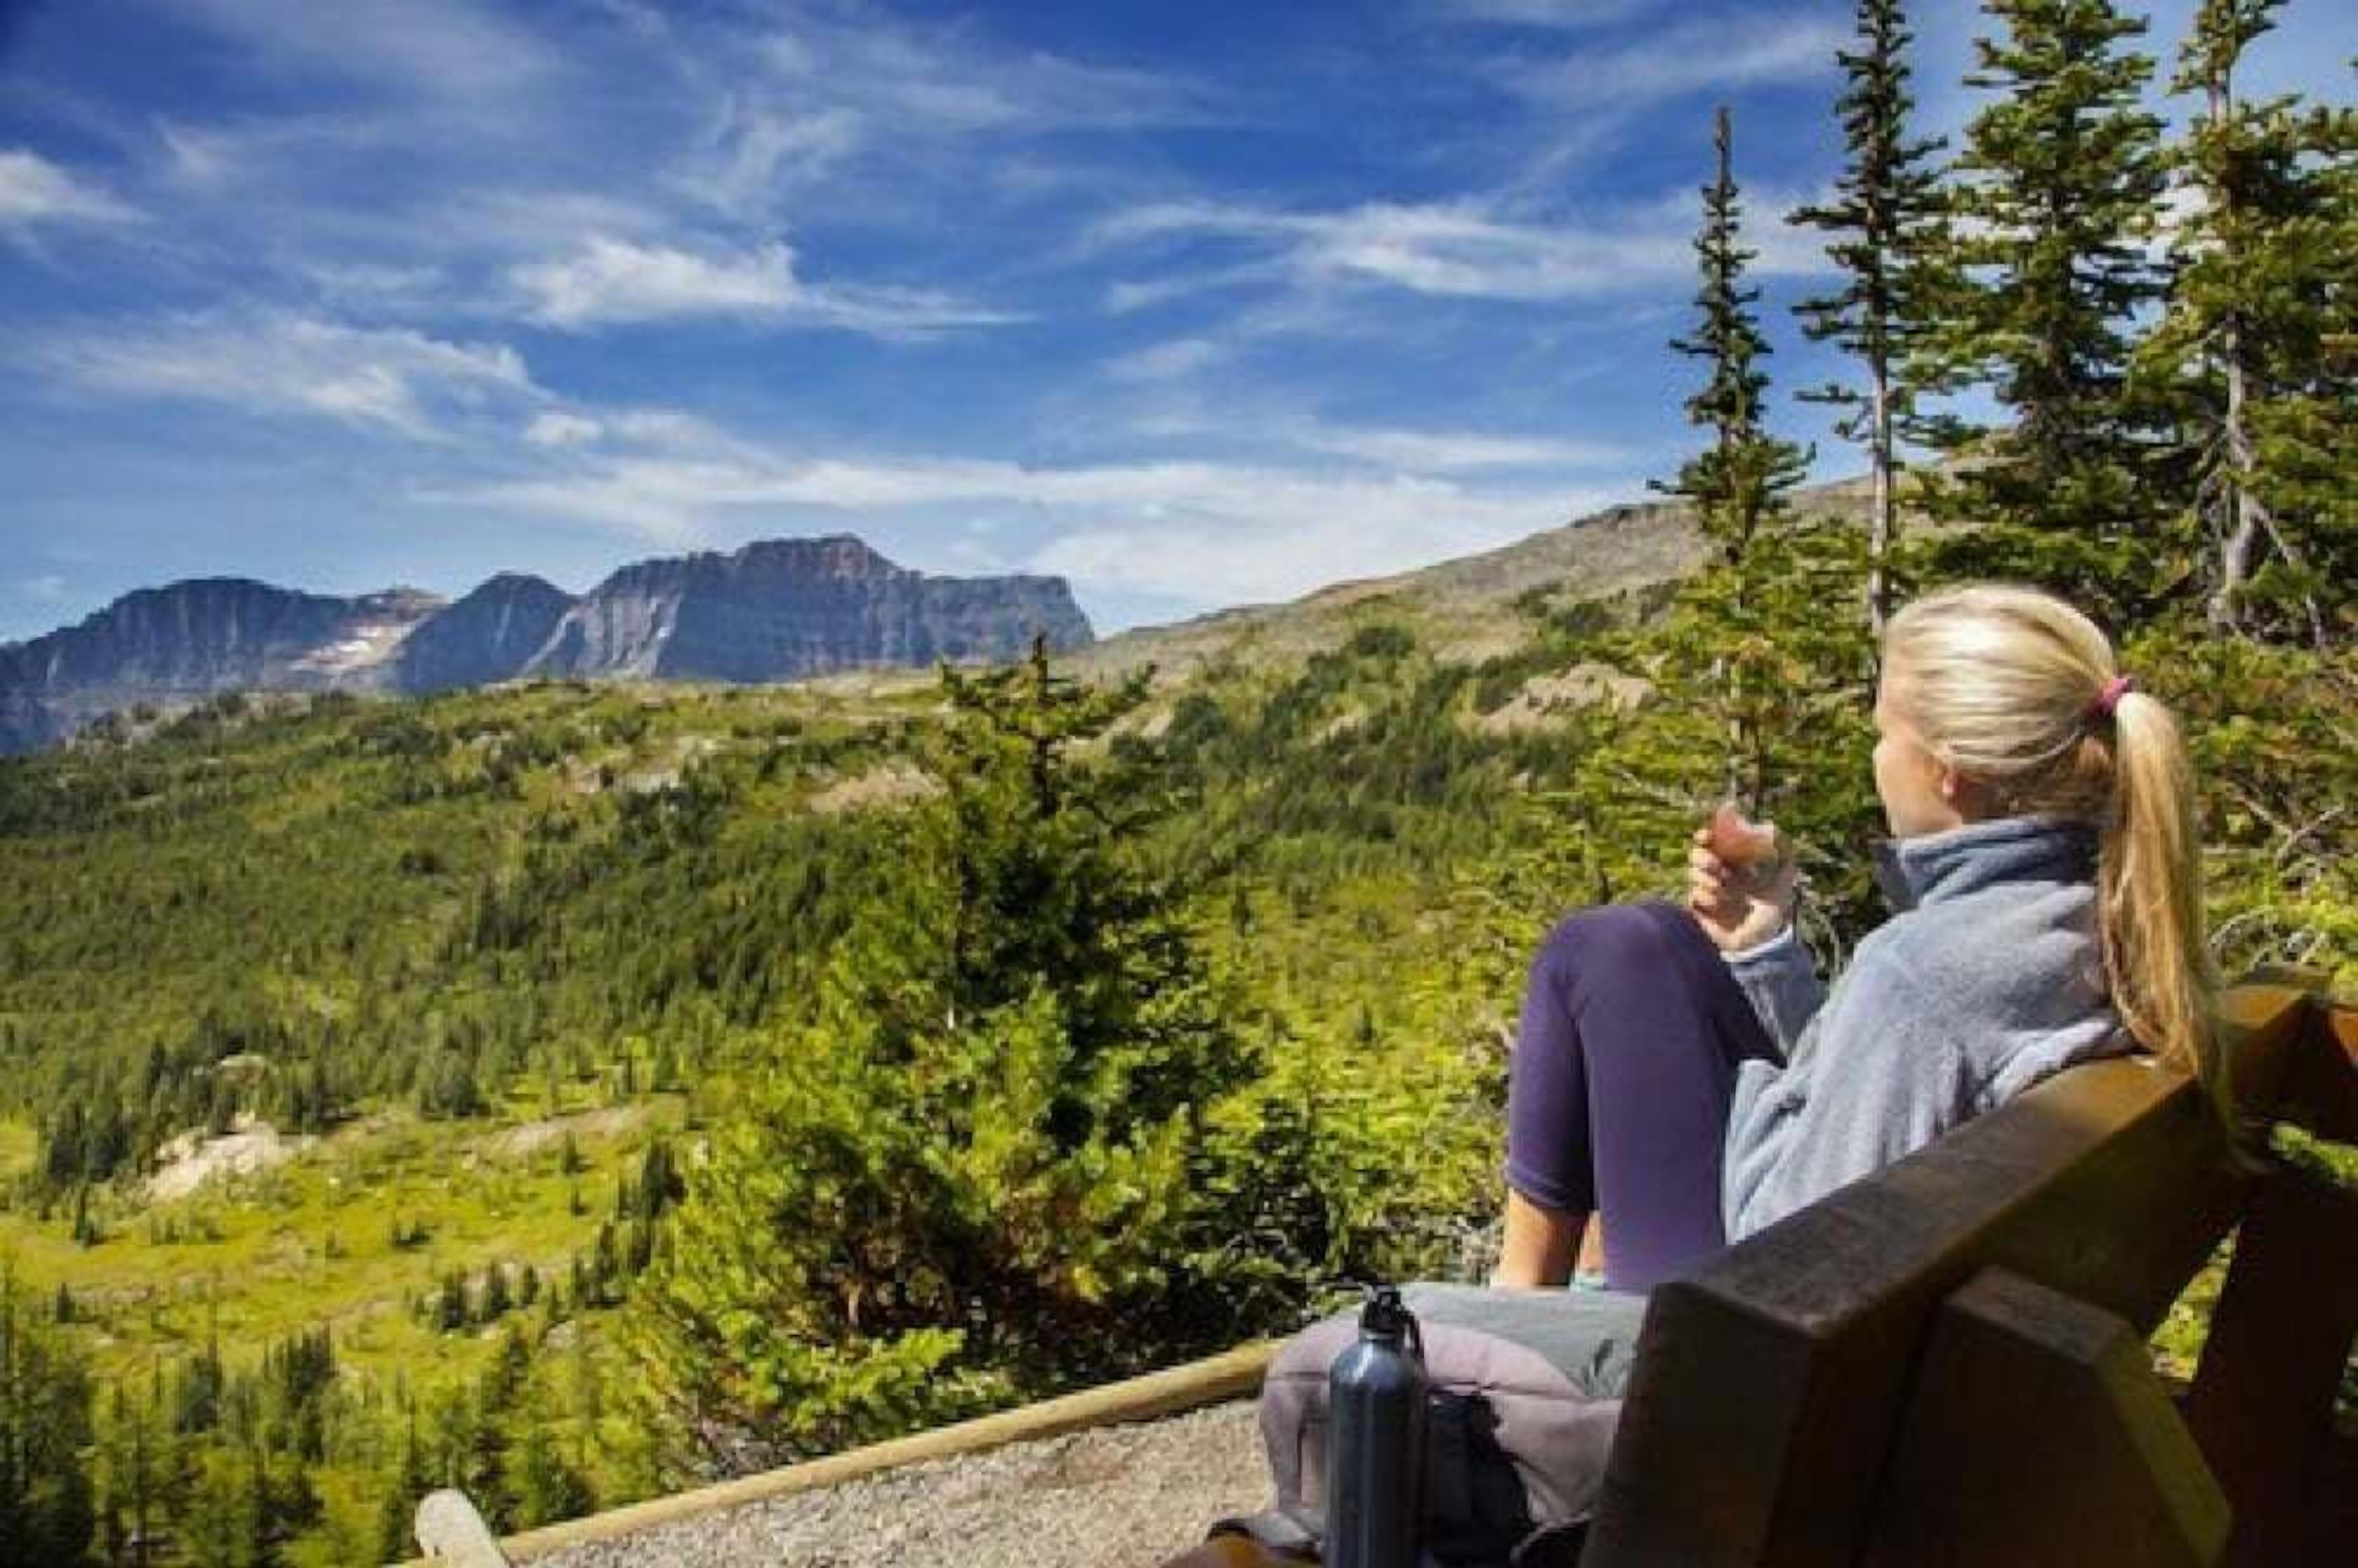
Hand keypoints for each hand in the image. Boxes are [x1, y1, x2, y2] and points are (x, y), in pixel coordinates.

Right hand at [1687, 803, 1799, 952]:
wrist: (1762, 943)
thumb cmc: (1774, 908)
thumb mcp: (1785, 875)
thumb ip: (1781, 847)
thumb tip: (1767, 825)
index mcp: (1734, 862)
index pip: (1713, 842)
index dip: (1706, 835)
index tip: (1706, 836)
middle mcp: (1718, 875)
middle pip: (1697, 854)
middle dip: (1704, 857)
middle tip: (1718, 867)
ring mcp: (1707, 892)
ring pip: (1693, 873)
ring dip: (1707, 878)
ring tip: (1723, 890)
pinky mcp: (1699, 910)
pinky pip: (1694, 895)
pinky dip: (1706, 896)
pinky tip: (1719, 904)